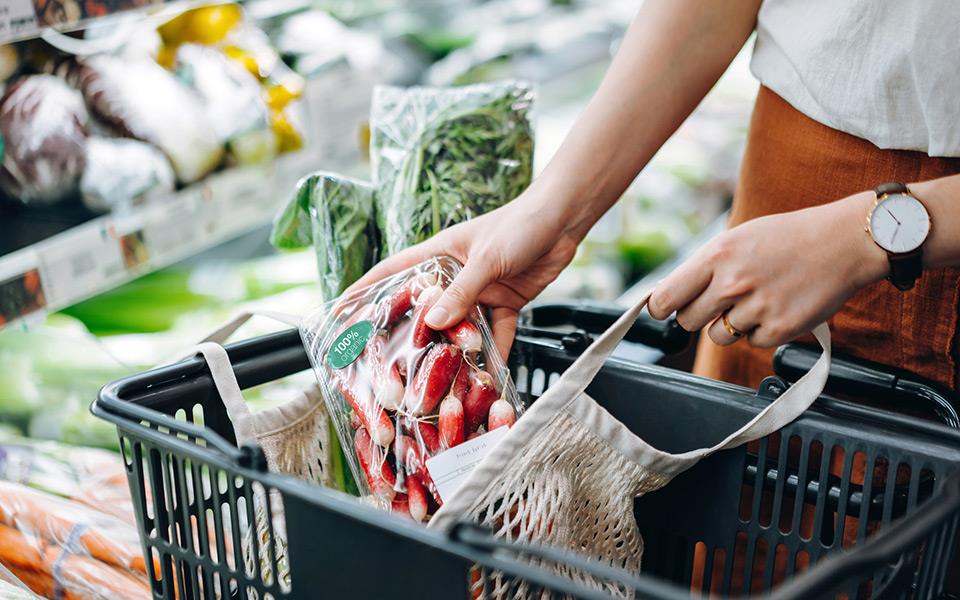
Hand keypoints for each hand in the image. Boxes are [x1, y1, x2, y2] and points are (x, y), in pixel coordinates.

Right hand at [349, 192, 580, 359]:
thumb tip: (432, 323)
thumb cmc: (519, 224)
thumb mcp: (485, 258)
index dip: (365, 291)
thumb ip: (460, 292)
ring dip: (454, 351)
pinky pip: (496, 334)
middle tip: (389, 363)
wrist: (563, 219)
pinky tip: (488, 375)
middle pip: (424, 309)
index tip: (341, 312)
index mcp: (438, 255)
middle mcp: (453, 276)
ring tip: (440, 379)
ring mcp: (479, 292)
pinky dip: (494, 352)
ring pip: (459, 328)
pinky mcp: (505, 303)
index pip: (392, 273)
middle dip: (409, 334)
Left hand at [648, 192, 888, 346]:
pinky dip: (762, 331)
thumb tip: (666, 295)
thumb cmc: (787, 238)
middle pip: (688, 321)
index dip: (660, 307)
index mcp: (717, 256)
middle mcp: (733, 283)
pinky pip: (752, 342)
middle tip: (721, 301)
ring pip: (719, 336)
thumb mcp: (738, 239)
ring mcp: (757, 308)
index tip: (664, 310)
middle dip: (699, 315)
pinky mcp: (780, 329)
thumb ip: (703, 267)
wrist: (844, 242)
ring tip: (757, 299)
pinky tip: (778, 306)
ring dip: (732, 324)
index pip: (666, 297)